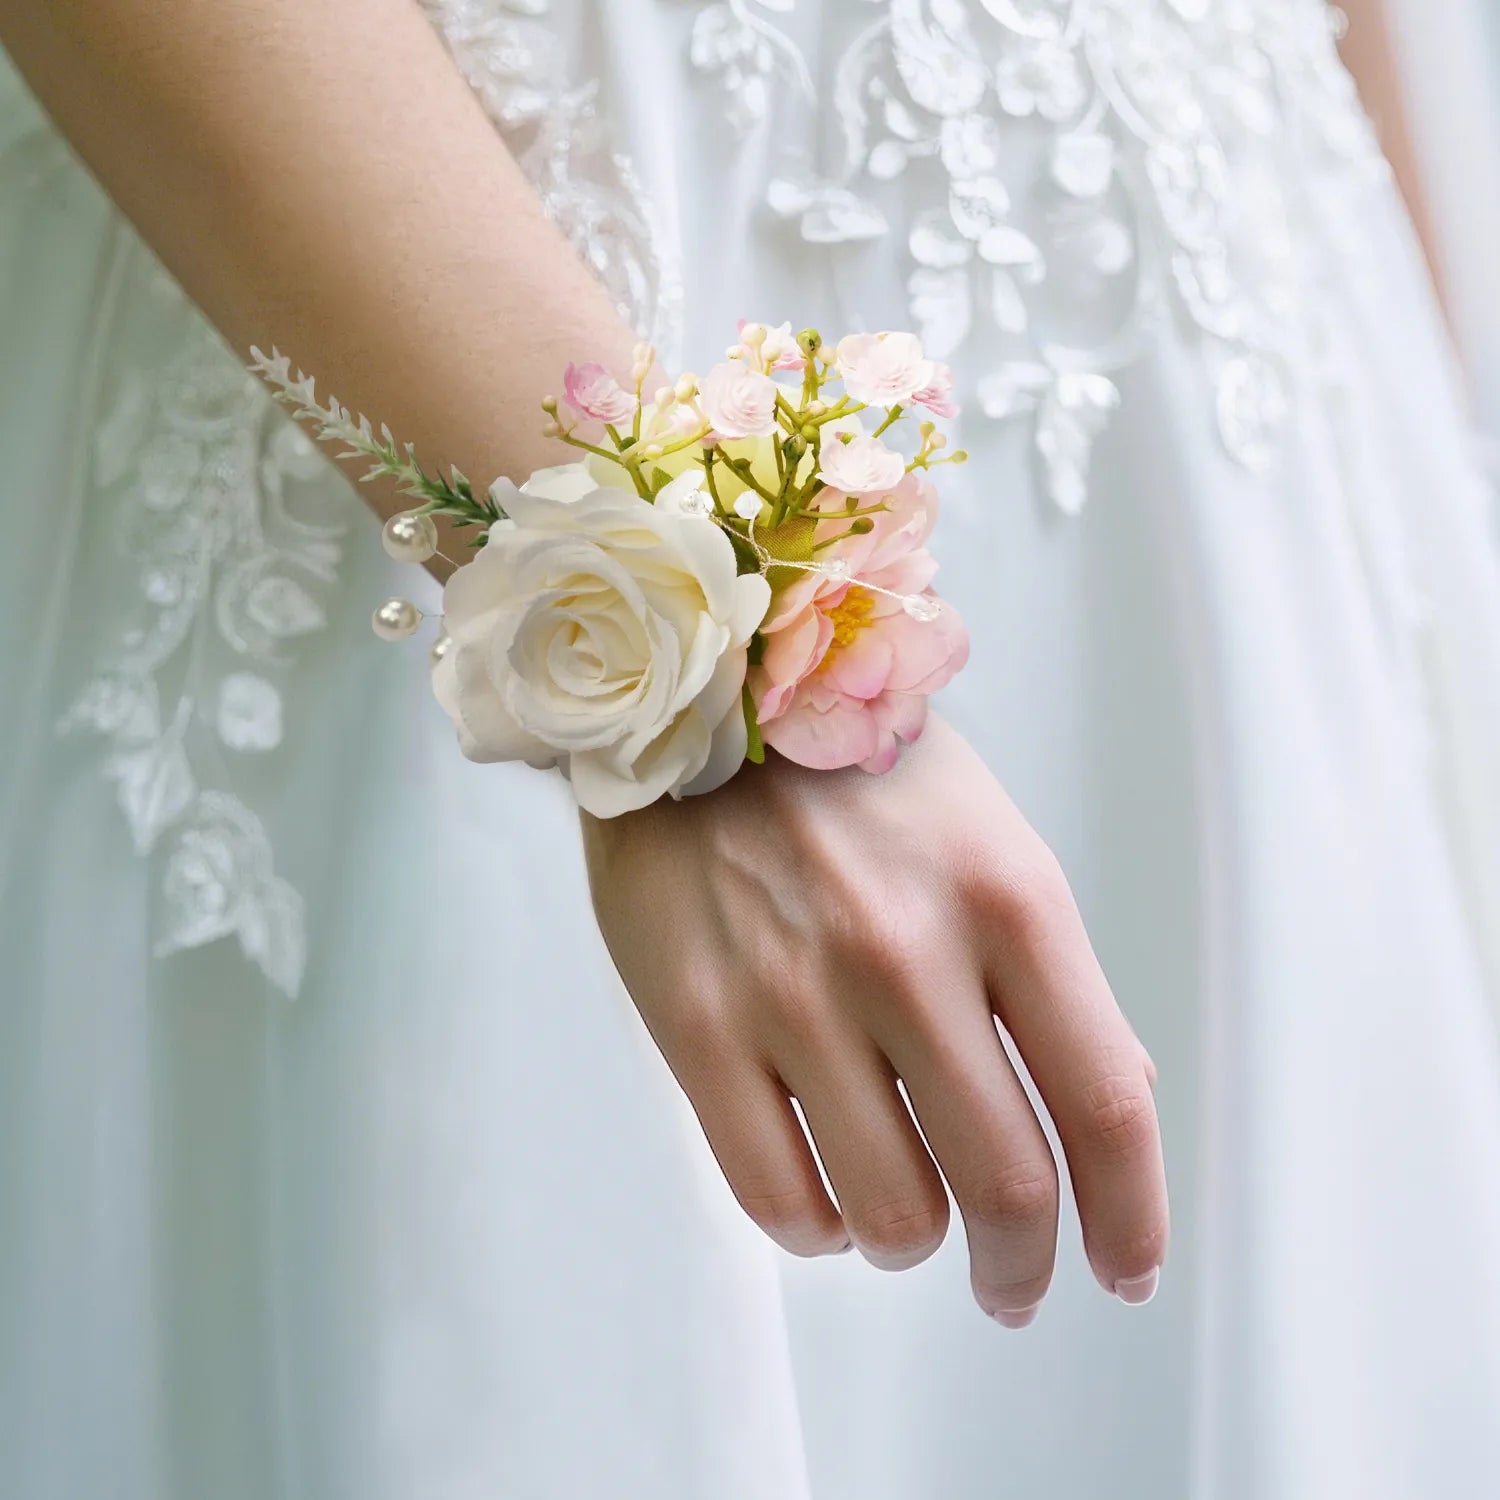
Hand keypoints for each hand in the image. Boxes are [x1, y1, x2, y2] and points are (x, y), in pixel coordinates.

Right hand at [581, 715, 1167, 1324]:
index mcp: (1007, 898)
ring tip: (905, 1216)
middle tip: (1013, 1285)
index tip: (1124, 1272)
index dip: (1132, 1217)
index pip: (1105, 1101)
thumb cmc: (862, 777)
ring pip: (890, 1211)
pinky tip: (824, 1196)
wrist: (699, 702)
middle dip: (1023, 1267)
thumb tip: (1117, 1101)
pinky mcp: (697, 1022)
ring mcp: (795, 989)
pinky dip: (817, 1228)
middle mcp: (909, 949)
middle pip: (1005, 1182)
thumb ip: (1051, 974)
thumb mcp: (989, 840)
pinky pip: (775, 1195)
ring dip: (913, 1242)